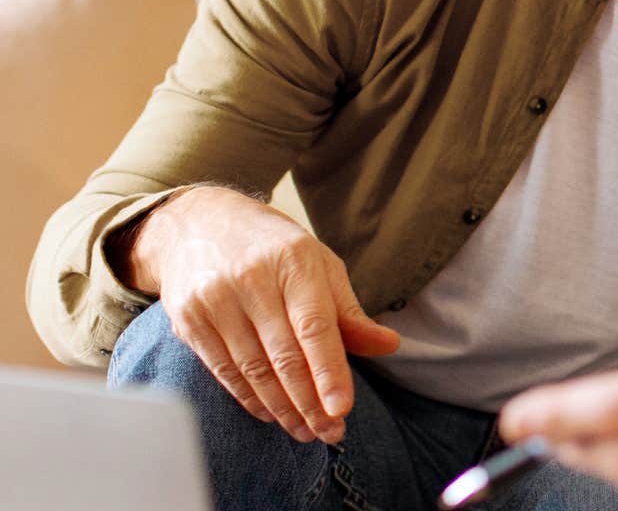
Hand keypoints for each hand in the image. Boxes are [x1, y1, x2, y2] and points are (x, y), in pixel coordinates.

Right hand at [114, 186, 400, 443]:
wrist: (197, 224)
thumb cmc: (273, 249)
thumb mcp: (319, 266)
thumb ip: (349, 312)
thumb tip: (389, 345)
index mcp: (294, 262)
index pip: (314, 327)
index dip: (329, 372)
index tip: (342, 409)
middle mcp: (251, 280)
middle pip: (283, 356)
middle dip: (309, 403)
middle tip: (330, 432)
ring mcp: (214, 300)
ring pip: (253, 370)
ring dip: (282, 408)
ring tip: (305, 431)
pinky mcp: (188, 320)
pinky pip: (223, 370)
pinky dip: (249, 398)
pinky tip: (271, 413)